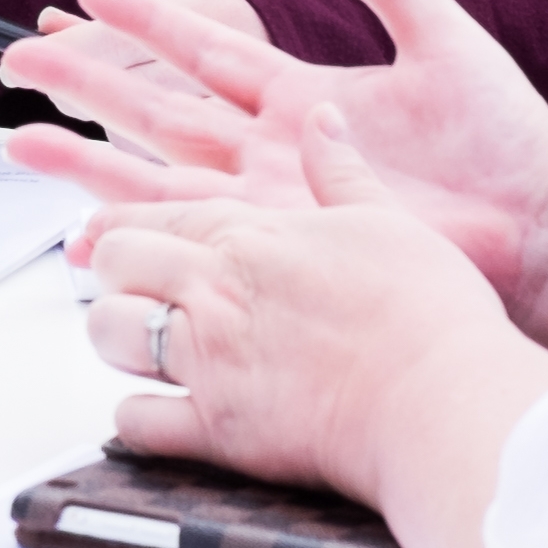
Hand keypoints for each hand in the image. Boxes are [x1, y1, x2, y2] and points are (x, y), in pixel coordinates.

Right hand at [1, 0, 547, 298]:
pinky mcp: (288, 243)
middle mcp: (277, 148)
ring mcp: (276, 199)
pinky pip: (195, 232)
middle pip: (157, 108)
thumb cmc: (512, 144)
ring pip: (156, 171)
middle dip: (87, 80)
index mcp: (308, 94)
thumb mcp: (447, 40)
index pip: (205, 48)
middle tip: (21, 57)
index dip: (145, 19)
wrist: (544, 224)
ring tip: (23, 136)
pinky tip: (84, 228)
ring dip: (86, 155)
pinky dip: (137, 229)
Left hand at [79, 108, 547, 547]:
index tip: (105, 230)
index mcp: (250, 234)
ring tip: (137, 345)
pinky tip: (157, 414)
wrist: (442, 399)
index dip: (121, 220)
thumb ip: (342, 170)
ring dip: (115, 337)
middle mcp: (214, 290)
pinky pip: (136, 422)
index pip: (154, 211)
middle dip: (111, 272)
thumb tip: (324, 119)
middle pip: (113, 262)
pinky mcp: (215, 428)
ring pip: (107, 333)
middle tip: (130, 287)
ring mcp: (209, 360)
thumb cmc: (428, 313)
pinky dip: (137, 420)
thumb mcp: (388, 218)